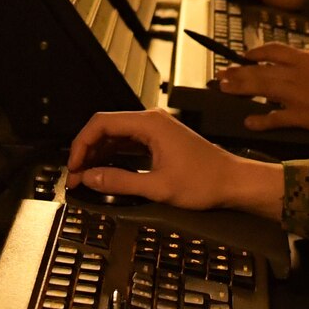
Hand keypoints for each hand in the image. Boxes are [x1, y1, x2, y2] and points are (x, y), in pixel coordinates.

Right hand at [66, 109, 283, 217]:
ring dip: (98, 154)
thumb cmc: (205, 182)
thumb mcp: (158, 187)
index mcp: (149, 124)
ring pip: (116, 135)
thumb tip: (89, 179)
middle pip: (106, 127)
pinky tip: (106, 171)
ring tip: (87, 177)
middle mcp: (151, 121)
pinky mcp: (161, 141)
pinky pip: (129, 143)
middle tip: (76, 176)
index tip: (73, 167)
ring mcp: (156, 130)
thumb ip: (120, 181)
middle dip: (86, 151)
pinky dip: (114, 156)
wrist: (234, 182)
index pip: (101, 123)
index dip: (81, 145)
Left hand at [216, 44, 308, 135]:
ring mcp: (298, 95)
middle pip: (260, 70)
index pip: (273, 51)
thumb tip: (298, 60)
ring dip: (241, 88)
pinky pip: (276, 118)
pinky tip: (249, 122)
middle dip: (238, 72)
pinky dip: (261, 120)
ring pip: (262, 88)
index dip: (255, 53)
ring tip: (224, 89)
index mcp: (306, 59)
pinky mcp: (303, 116)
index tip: (244, 57)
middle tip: (221, 76)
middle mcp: (297, 74)